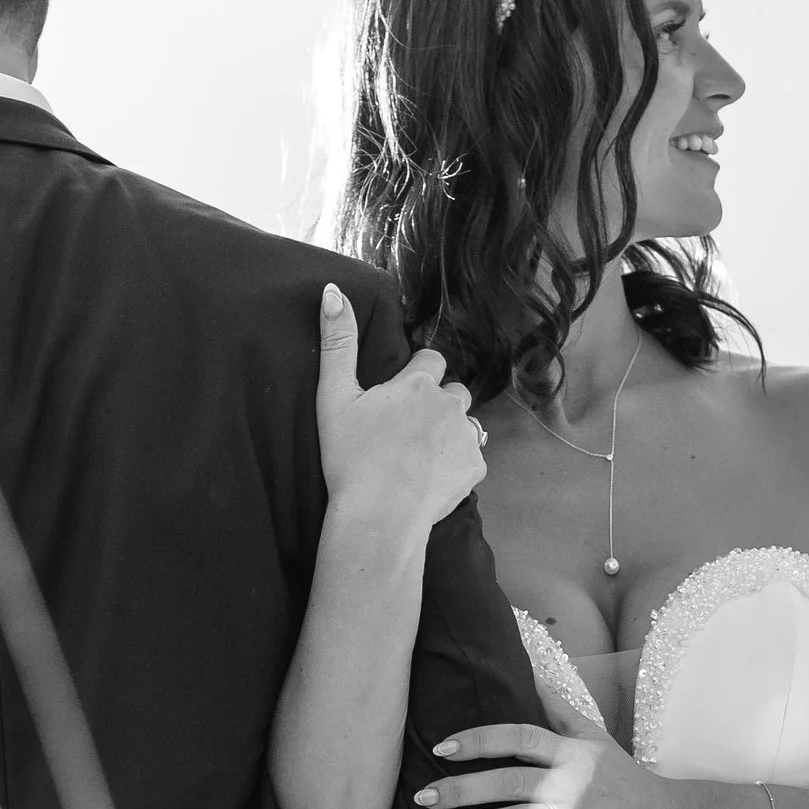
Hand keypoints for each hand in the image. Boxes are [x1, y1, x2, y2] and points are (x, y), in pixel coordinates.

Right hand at [315, 287, 485, 543]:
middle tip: (407, 432)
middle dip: (437, 404)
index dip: (417, 376)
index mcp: (418, 384)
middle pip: (453, 392)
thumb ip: (337, 343)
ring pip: (465, 424)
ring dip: (449, 433)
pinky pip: (471, 459)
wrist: (378, 517)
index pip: (431, 361)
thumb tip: (333, 291)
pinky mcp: (475, 469)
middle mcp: (450, 404)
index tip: (399, 398)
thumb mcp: (334, 397)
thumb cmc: (351, 458)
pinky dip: (456, 466)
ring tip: (420, 457)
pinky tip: (431, 480)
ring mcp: (467, 437)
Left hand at [417, 723, 682, 808]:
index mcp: (574, 752)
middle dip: (459, 790)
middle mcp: (574, 783)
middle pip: (506, 783)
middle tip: (422, 797)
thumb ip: (561, 710)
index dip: (478, 740)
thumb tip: (532, 672)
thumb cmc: (630, 784)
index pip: (518, 737)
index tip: (442, 748)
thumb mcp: (599, 740)